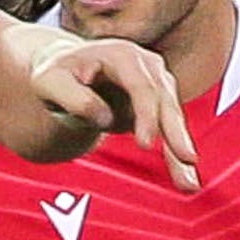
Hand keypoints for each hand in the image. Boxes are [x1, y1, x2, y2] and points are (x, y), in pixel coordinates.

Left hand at [19, 32, 198, 189]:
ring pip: (173, 119)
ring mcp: (156, 83)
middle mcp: (146, 65)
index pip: (141, 86)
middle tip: (186, 160)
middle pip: (165, 102)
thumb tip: (104, 118)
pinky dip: (175, 155)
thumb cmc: (55, 76)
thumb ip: (74, 98)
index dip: (146, 114)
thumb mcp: (49, 82)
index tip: (146, 145)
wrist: (67, 69)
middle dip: (176, 133)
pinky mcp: (156, 103)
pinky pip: (169, 131)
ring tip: (189, 184)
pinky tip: (186, 178)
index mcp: (121, 55)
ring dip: (181, 150)